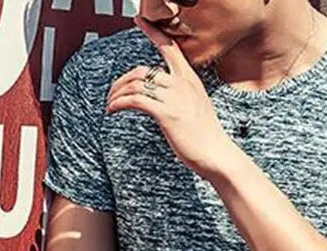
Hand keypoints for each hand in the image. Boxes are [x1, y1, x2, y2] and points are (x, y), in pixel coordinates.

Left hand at [106, 15, 235, 176]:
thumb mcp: (196, 106)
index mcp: (190, 79)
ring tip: (111, 104)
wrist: (216, 154)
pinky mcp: (166, 114)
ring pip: (136, 85)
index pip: (170, 48)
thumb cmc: (206, 136)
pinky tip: (113, 110)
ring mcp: (174, 98)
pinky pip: (136, 101)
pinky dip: (120, 103)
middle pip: (143, 70)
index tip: (139, 20)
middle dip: (122, 81)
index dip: (153, 32)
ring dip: (118, 94)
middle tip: (113, 93)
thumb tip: (163, 98)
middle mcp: (181, 84)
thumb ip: (181, 96)